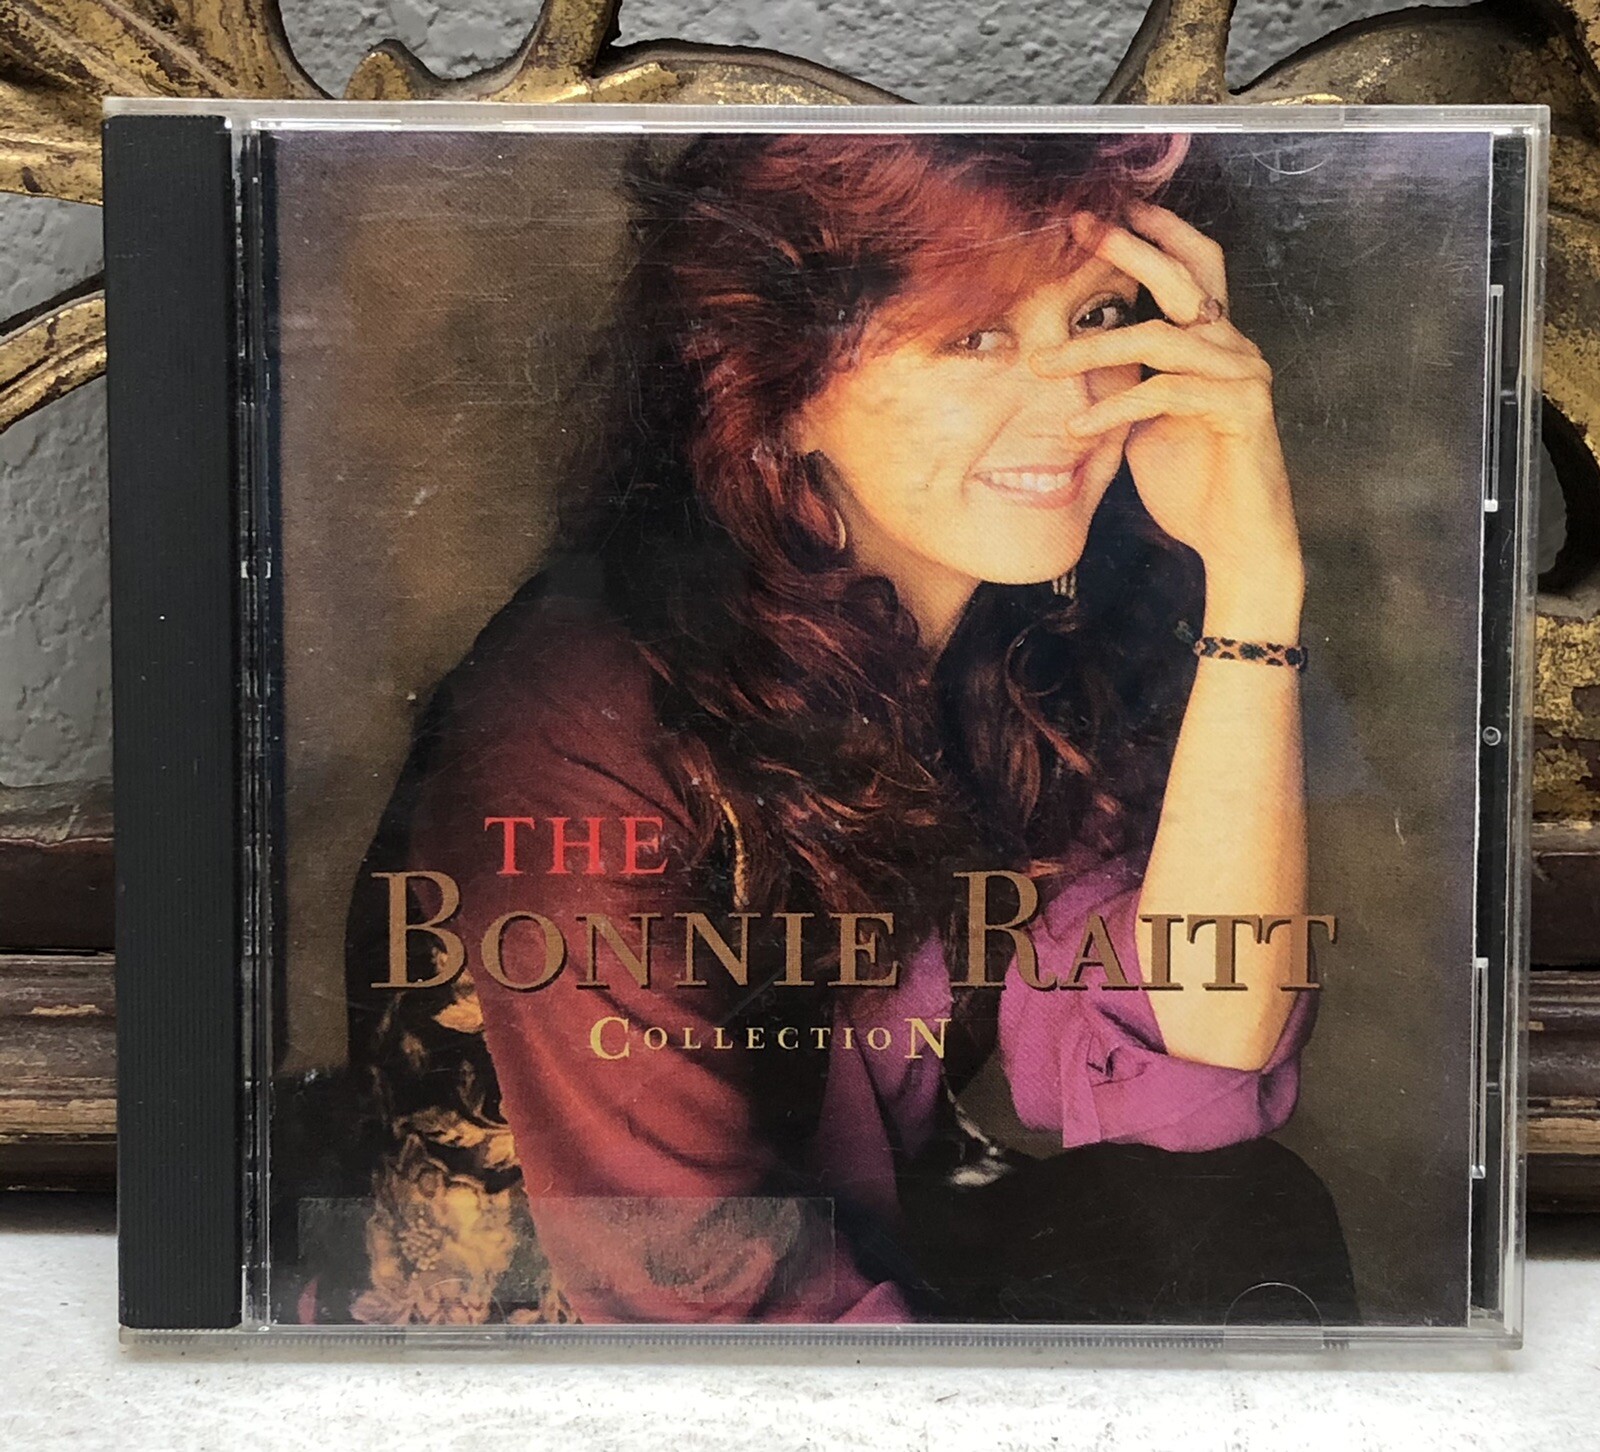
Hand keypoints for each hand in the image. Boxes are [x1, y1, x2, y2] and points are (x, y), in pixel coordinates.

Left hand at [1033, 203, 1303, 639]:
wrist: (1234, 542)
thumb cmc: (1191, 484)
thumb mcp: (1145, 423)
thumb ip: (1127, 382)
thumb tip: (1078, 355)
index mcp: (1212, 343)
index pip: (1193, 267)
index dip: (1156, 233)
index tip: (1103, 211)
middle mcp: (1234, 347)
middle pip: (1183, 278)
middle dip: (1129, 248)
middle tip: (1080, 228)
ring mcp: (1243, 375)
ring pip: (1162, 337)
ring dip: (1094, 349)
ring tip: (1043, 364)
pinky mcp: (1242, 410)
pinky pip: (1166, 394)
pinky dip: (1116, 409)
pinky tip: (1078, 429)